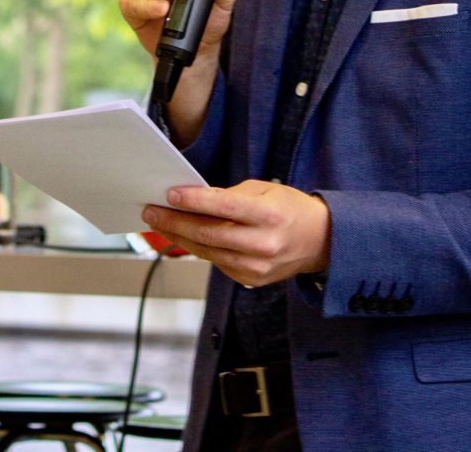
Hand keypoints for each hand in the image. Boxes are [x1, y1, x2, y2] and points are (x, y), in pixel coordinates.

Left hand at [141, 180, 330, 287]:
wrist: (319, 241)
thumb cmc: (290, 208)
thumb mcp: (266, 190)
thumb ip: (231, 196)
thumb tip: (194, 200)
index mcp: (269, 215)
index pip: (225, 207)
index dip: (195, 201)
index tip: (170, 194)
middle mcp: (263, 244)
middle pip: (209, 234)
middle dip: (176, 222)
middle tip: (151, 211)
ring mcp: (257, 266)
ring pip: (208, 252)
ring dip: (180, 238)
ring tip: (159, 224)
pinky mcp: (251, 280)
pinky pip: (217, 262)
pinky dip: (200, 249)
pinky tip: (184, 237)